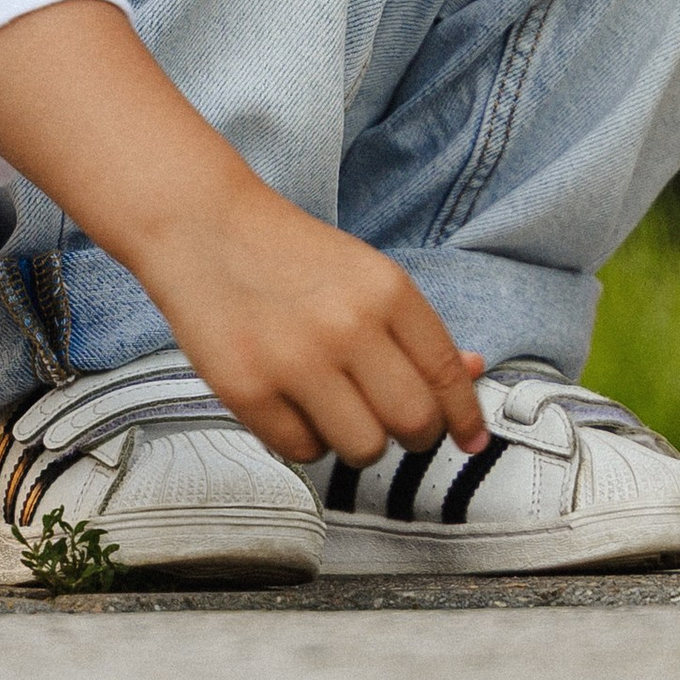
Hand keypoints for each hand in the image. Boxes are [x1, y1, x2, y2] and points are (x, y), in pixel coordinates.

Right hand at [0, 0, 487, 464]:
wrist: (204, 227)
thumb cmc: (290, 255)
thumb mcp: (367, 276)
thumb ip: (418, 331)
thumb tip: (475, 377)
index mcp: (387, 291)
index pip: (447, 376)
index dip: (464, 417)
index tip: (470, 439)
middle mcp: (348, 326)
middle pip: (414, 425)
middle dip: (411, 434)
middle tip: (389, 418)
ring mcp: (297, 361)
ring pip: (364, 449)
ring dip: (355, 440)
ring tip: (332, 404)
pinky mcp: (249, 391)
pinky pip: (304, 452)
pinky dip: (303, 439)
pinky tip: (291, 402)